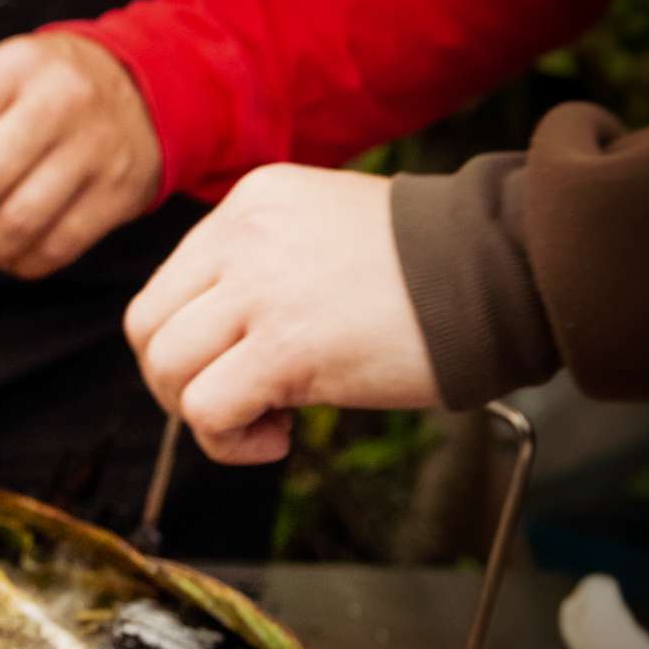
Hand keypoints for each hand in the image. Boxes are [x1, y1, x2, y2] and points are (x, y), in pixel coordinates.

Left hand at [0, 34, 161, 279]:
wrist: (150, 88)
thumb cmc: (51, 90)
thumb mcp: (6, 77)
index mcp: (15, 68)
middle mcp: (58, 103)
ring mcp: (94, 150)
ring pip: (16, 223)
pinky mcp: (120, 193)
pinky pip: (57, 246)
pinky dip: (21, 262)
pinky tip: (7, 256)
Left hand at [124, 165, 434, 465]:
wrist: (501, 269)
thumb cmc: (428, 266)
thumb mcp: (321, 233)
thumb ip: (261, 266)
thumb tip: (217, 335)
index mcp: (247, 206)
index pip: (167, 285)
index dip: (187, 342)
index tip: (235, 365)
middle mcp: (240, 238)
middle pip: (147, 327)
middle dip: (176, 382)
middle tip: (234, 402)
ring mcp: (258, 289)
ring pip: (165, 367)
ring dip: (200, 414)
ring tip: (263, 420)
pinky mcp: (284, 347)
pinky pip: (206, 409)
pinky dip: (228, 441)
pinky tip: (278, 436)